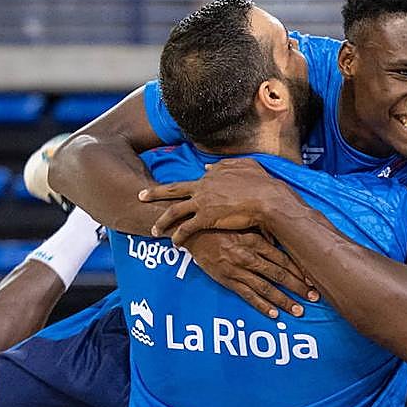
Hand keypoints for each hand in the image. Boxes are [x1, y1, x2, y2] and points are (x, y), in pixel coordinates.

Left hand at [144, 159, 301, 246]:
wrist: (267, 199)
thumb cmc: (261, 183)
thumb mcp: (244, 166)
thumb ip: (225, 164)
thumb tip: (208, 166)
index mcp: (211, 176)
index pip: (192, 180)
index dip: (183, 187)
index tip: (175, 191)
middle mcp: (202, 187)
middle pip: (172, 189)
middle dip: (154, 193)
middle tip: (140, 195)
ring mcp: (202, 203)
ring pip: (174, 211)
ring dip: (162, 221)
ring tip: (154, 230)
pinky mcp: (206, 218)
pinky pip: (187, 228)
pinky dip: (178, 236)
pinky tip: (174, 242)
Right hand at [184, 230, 318, 318]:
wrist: (192, 232)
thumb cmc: (221, 226)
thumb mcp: (243, 225)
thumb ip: (263, 233)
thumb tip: (283, 240)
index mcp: (255, 241)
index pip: (283, 258)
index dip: (300, 271)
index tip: (313, 280)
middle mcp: (248, 256)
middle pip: (279, 275)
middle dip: (298, 288)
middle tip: (314, 298)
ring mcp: (237, 270)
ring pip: (266, 288)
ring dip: (284, 301)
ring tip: (298, 311)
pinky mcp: (227, 280)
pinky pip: (247, 296)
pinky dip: (262, 306)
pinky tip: (274, 314)